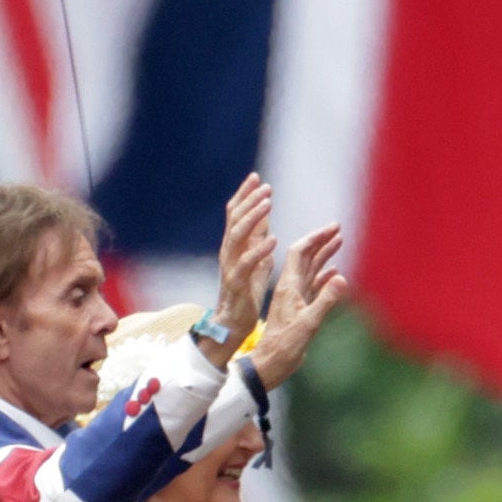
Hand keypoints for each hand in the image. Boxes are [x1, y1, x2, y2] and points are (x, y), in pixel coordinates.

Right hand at [207, 176, 272, 343]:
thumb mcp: (255, 260)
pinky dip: (259, 249)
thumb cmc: (246, 291)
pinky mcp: (237, 283)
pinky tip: (273, 238)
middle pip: (235, 220)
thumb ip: (257, 239)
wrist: (233, 323)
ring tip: (268, 204)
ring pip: (237, 236)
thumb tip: (264, 217)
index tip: (256, 177)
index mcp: (233, 245)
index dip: (244, 195)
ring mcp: (230, 267)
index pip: (235, 214)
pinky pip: (247, 263)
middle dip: (250, 201)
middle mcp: (228, 252)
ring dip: (253, 218)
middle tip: (265, 187)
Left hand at [248, 224, 348, 389]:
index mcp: (289, 286)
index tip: (332, 227)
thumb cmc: (285, 345)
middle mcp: (290, 288)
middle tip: (338, 228)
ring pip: (310, 270)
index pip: (300, 252)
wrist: (271, 363)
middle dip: (321, 241)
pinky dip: (323, 277)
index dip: (315, 237)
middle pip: (305, 256)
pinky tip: (333, 275)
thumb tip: (340, 276)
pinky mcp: (299, 309)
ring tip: (338, 242)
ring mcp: (295, 298)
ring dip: (323, 255)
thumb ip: (325, 300)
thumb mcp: (308, 323)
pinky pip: (312, 287)